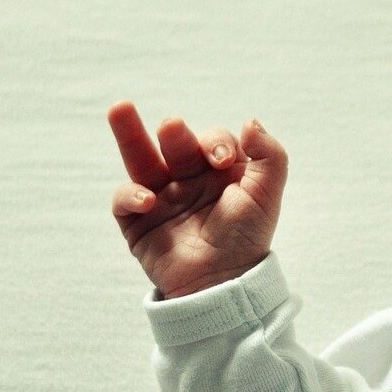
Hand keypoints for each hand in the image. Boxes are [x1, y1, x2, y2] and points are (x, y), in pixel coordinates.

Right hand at [107, 102, 287, 298]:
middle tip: (173, 127)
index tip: (221, 161)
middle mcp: (190, 179)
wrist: (224, 283)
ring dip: (129, 134)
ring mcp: (162, 197)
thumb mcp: (267, 195)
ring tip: (120, 108)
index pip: (213, 142)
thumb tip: (250, 121)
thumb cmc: (247, 238)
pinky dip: (130, 195)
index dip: (215, 142)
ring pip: (140, 159)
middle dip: (174, 132)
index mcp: (221, 171)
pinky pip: (125, 199)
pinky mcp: (138, 220)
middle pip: (174, 143)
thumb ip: (271, 156)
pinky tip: (146, 199)